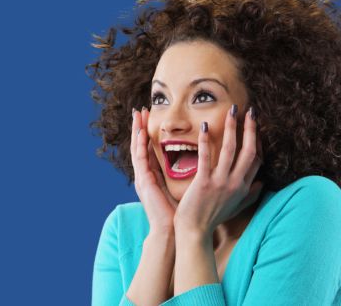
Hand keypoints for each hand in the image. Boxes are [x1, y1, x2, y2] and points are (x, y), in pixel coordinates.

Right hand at [131, 107, 177, 231]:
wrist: (171, 231)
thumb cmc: (180, 214)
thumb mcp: (183, 189)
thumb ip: (188, 176)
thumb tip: (203, 166)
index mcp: (154, 177)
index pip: (150, 150)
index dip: (150, 134)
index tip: (152, 118)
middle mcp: (146, 175)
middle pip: (141, 146)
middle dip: (140, 127)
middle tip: (141, 109)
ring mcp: (142, 178)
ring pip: (137, 149)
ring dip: (137, 130)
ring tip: (137, 114)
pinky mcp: (143, 182)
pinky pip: (140, 159)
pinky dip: (139, 145)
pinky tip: (141, 133)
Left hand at [174, 105, 262, 235]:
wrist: (195, 231)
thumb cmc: (213, 218)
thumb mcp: (236, 207)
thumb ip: (250, 195)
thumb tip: (262, 184)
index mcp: (243, 187)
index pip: (256, 159)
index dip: (257, 141)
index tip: (254, 125)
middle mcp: (235, 183)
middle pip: (248, 151)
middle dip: (250, 129)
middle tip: (250, 111)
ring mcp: (220, 182)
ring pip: (230, 149)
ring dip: (232, 127)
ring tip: (231, 110)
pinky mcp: (203, 182)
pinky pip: (206, 157)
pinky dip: (206, 140)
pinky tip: (204, 126)